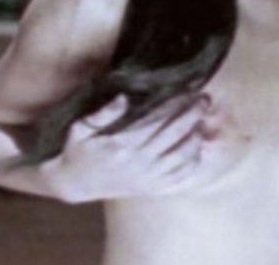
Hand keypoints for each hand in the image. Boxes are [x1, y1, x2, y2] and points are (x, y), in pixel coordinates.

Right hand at [46, 92, 215, 202]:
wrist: (73, 184)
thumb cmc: (77, 151)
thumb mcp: (80, 128)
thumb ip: (103, 113)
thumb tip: (124, 97)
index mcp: (122, 144)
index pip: (157, 119)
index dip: (175, 103)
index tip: (188, 89)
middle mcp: (137, 161)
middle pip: (174, 134)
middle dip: (193, 114)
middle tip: (204, 99)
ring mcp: (146, 178)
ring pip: (181, 156)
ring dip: (196, 137)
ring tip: (203, 122)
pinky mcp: (150, 189)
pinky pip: (179, 178)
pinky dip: (193, 163)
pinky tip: (198, 149)